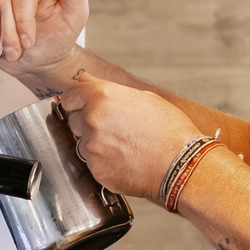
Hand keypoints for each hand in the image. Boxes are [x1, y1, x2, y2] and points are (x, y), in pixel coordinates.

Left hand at [60, 71, 206, 198]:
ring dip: (96, 144)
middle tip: (115, 129)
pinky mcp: (96, 169)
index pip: (70, 96)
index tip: (81, 106)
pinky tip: (124, 159)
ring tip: (124, 146)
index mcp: (103, 97)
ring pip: (83, 144)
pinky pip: (92, 163)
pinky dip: (103, 162)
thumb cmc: (169, 131)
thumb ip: (108, 88)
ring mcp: (93, 146)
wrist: (180, 163)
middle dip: (88, 123)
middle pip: (74, 120)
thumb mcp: (143, 97)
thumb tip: (86, 79)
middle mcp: (93, 120)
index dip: (76, 101)